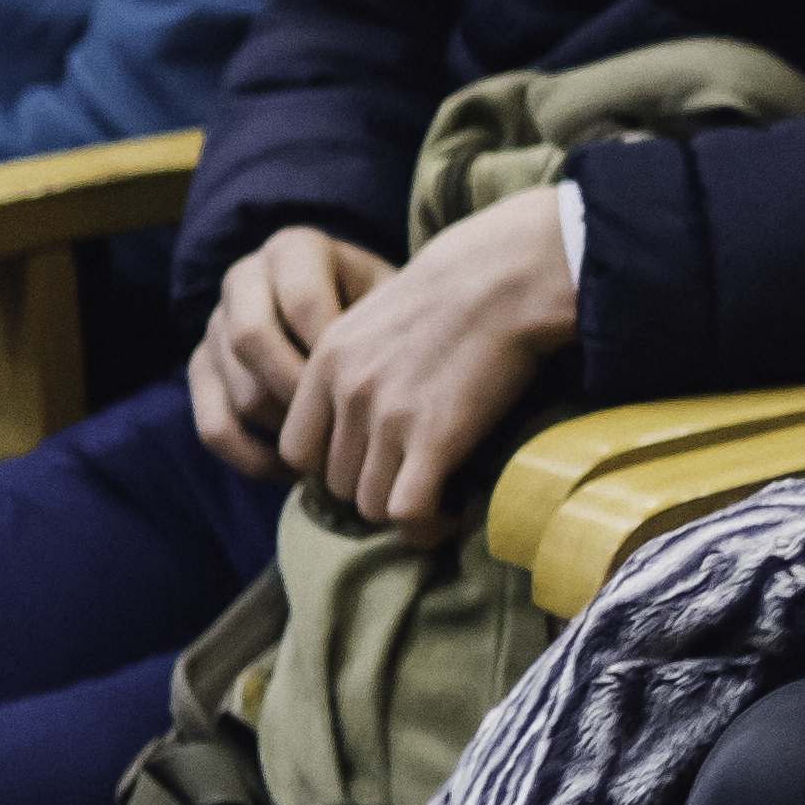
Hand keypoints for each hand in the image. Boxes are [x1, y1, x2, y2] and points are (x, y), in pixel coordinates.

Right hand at [190, 223, 397, 476]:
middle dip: (305, 393)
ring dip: (286, 430)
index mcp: (293, 250)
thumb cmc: (393, 311)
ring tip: (338, 449)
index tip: (378, 388)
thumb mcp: (397, 302)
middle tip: (351, 425)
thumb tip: (397, 391)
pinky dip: (253, 458)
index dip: (340, 354)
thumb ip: (394, 327)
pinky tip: (297, 471)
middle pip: (253, 341)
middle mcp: (244, 278)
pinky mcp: (201, 370)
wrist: (359, 312)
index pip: (303, 302)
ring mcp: (215, 325)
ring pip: (237, 389)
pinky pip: (213, 426)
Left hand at [269, 185, 583, 543]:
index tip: (375, 464)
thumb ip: (356, 361)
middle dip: (374, 490)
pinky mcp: (435, 438)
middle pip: (335, 483)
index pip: (297, 450)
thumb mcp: (380, 315)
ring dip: (403, 511)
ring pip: (369, 503)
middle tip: (416, 484)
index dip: (335, 466)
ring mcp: (389, 418)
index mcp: (327, 363)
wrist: (507, 278)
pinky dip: (427, 527)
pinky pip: (408, 511)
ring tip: (437, 503)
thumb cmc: (460, 290)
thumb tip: (368, 402)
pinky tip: (450, 517)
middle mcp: (348, 394)